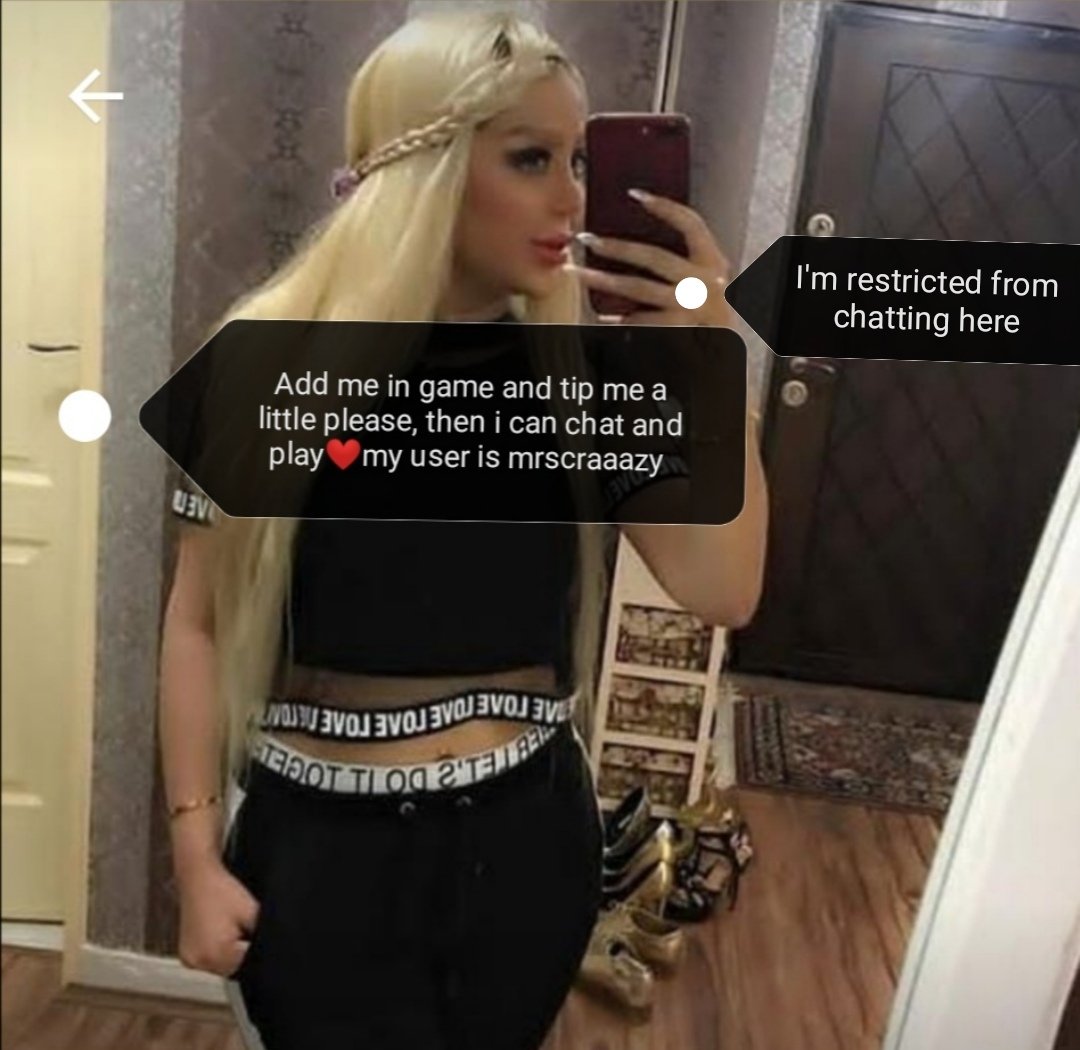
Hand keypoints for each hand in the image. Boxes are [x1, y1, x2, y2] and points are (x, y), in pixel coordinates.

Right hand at [176, 857, 259, 977]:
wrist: (198, 876)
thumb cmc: (221, 890)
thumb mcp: (253, 911)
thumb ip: (264, 933)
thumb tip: (276, 945)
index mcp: (216, 954)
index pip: (248, 966)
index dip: (257, 951)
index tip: (256, 933)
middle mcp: (200, 962)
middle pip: (234, 969)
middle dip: (244, 953)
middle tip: (246, 927)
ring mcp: (190, 959)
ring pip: (221, 966)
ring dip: (231, 953)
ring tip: (233, 926)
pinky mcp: (186, 953)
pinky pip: (209, 959)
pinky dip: (218, 950)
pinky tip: (221, 931)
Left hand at [567, 189, 732, 326]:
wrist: (725, 355)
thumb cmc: (709, 317)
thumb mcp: (706, 284)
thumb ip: (684, 265)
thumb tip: (632, 246)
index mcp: (713, 262)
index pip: (692, 224)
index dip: (666, 208)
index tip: (635, 194)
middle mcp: (706, 282)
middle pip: (655, 257)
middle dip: (617, 247)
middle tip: (586, 240)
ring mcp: (692, 308)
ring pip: (640, 289)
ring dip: (604, 280)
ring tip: (577, 274)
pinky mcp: (679, 331)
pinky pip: (641, 322)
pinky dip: (619, 320)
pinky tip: (600, 318)